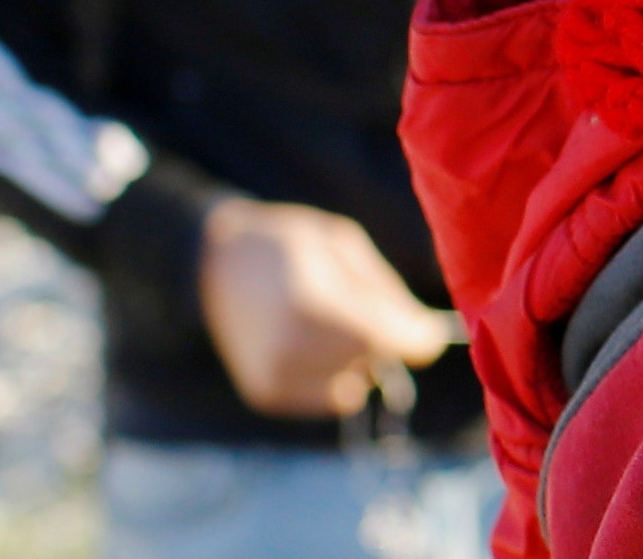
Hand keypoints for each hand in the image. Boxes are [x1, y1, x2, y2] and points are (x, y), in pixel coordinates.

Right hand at [198, 199, 457, 418]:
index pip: (390, 342)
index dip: (419, 338)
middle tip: (358, 307)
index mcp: (313, 306)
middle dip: (383, 342)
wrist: (213, 261)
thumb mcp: (345, 246)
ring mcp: (274, 378)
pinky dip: (332, 376)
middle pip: (374, 363)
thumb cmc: (289, 244)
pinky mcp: (265, 395)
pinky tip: (310, 343)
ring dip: (356, 362)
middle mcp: (290, 351)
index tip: (427, 329)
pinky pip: (329, 398)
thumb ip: (387, 296)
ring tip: (328, 324)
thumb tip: (428, 340)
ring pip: (354, 388)